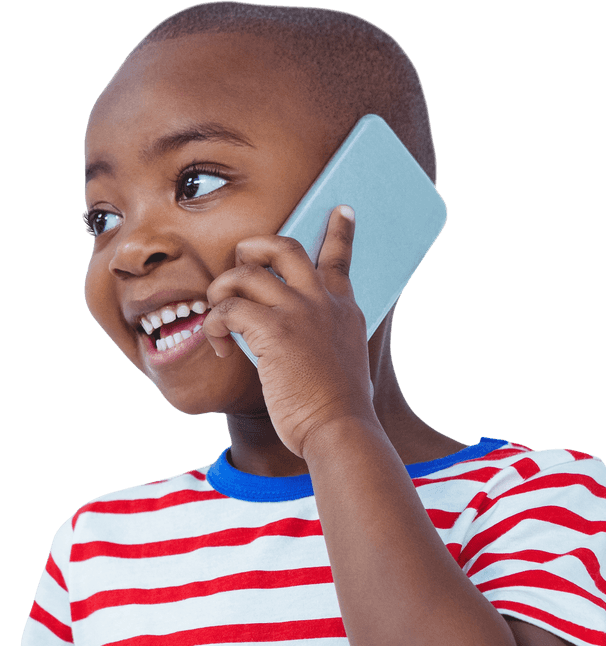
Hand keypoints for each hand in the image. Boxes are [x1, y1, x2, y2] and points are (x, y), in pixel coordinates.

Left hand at [203, 206, 373, 457]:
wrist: (340, 428)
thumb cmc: (337, 410)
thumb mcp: (345, 364)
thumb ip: (330, 342)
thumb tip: (306, 345)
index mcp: (343, 310)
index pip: (339, 259)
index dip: (340, 231)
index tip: (341, 210)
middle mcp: (321, 302)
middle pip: (284, 247)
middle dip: (254, 247)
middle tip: (239, 262)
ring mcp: (298, 312)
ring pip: (246, 273)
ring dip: (222, 291)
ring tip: (217, 317)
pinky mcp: (273, 330)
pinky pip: (228, 310)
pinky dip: (214, 326)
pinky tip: (218, 348)